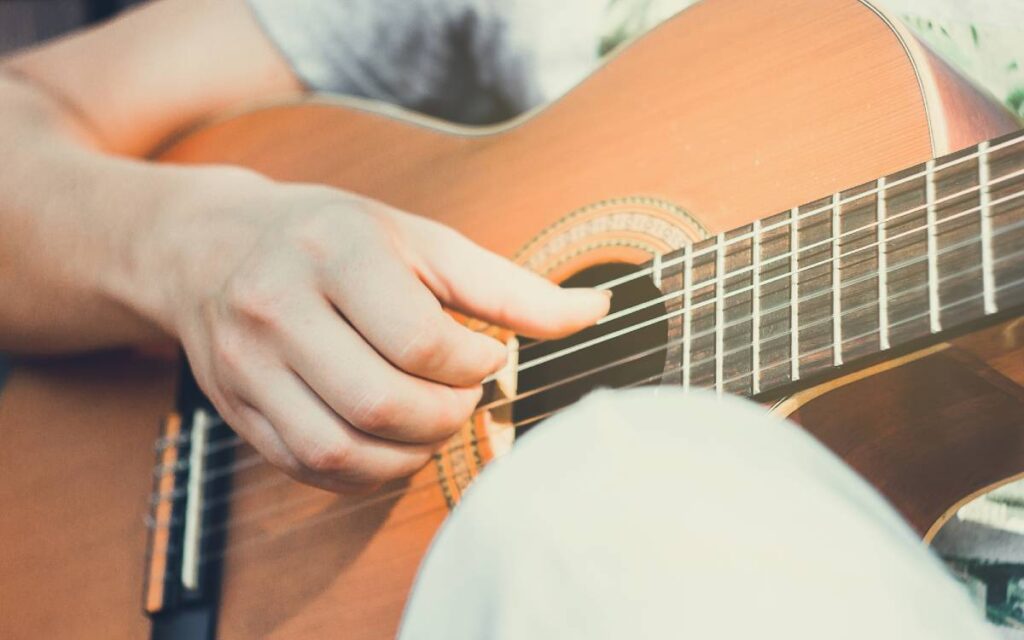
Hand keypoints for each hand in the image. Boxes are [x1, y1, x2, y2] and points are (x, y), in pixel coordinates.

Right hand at [142, 172, 608, 491]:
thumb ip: (506, 285)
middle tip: (462, 399)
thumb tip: (596, 312)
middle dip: (446, 418)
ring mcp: (247, 366)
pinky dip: (367, 472)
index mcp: (335, 252)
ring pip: (342, 451)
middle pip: (382, 403)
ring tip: (430, 422)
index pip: (420, 341)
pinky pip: (311, 469)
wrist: (210, 247)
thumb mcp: (420, 239)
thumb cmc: (333, 238)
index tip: (483, 357)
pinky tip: (389, 441)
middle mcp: (278, 308)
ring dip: (409, 455)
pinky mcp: (235, 409)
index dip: (473, 366)